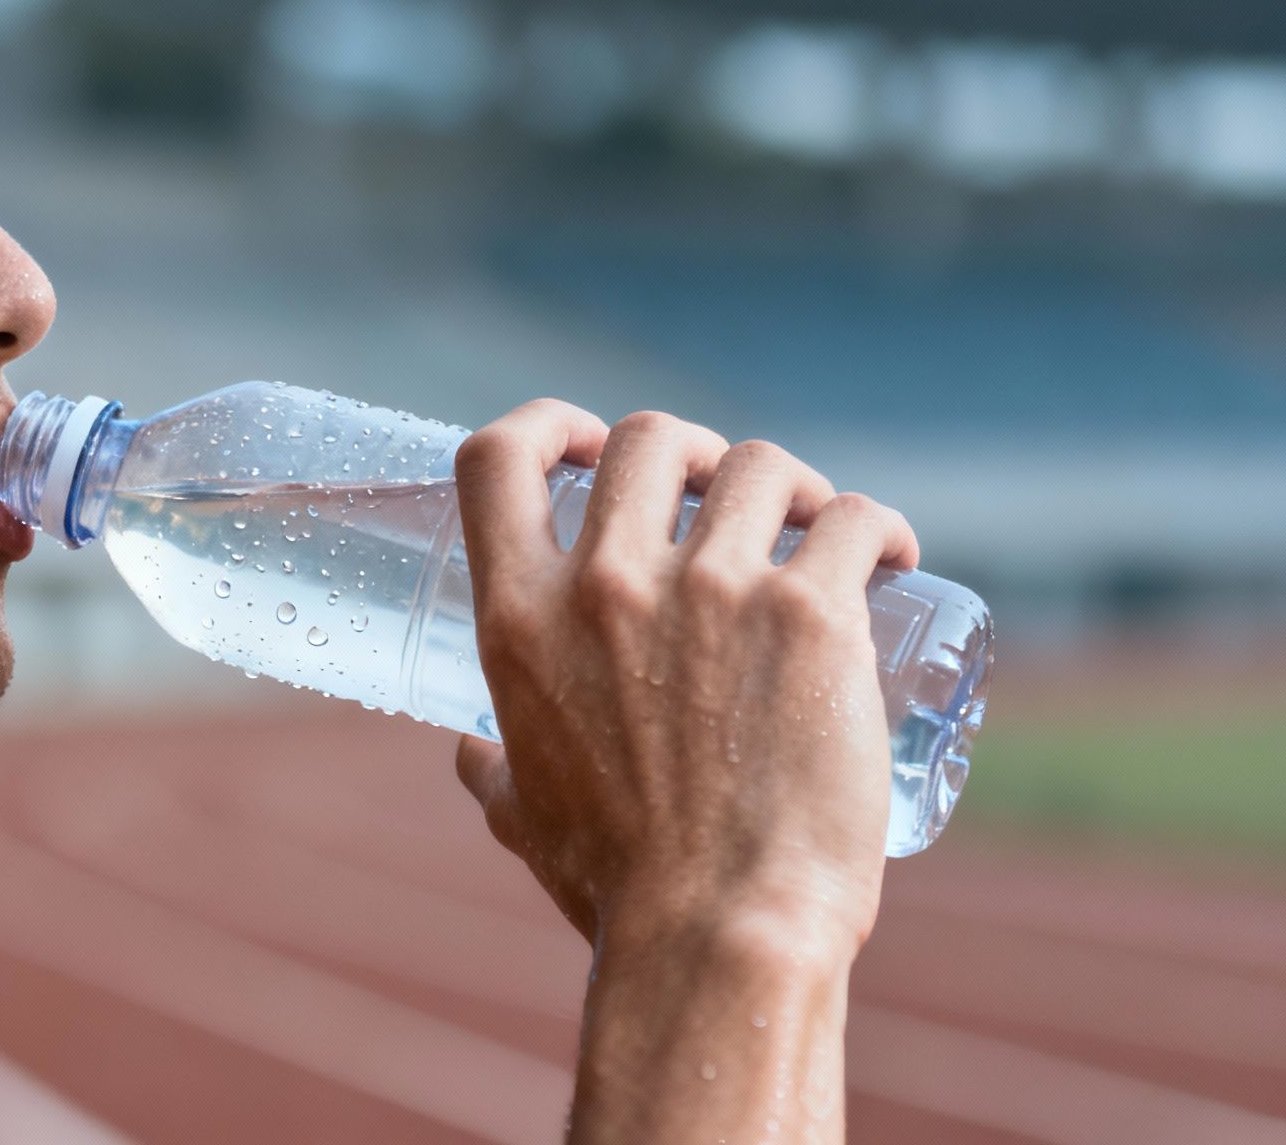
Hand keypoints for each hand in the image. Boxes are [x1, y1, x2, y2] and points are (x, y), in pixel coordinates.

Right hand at [451, 405, 917, 956]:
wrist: (718, 937)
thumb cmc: (618, 887)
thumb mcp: (521, 813)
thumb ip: (492, 770)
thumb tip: (471, 752)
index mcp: (519, 623)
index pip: (496, 457)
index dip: (547, 424)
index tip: (588, 445)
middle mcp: (603, 587)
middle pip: (646, 438)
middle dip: (692, 451)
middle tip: (726, 498)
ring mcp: (709, 593)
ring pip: (756, 465)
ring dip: (789, 486)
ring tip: (816, 529)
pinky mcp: (810, 617)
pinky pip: (852, 519)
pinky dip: (876, 526)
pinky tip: (891, 557)